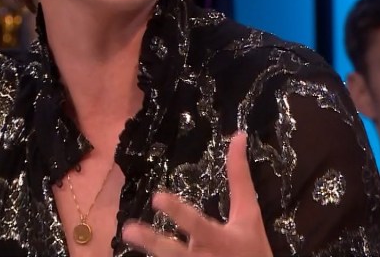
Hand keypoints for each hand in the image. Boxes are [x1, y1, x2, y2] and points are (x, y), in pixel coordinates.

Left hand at [122, 132, 271, 255]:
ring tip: (126, 235)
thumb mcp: (249, 214)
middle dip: (152, 242)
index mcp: (222, 240)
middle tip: (128, 231)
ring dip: (148, 250)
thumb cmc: (253, 246)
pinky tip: (138, 256)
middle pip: (174, 252)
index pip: (197, 224)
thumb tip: (238, 135)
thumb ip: (240, 177)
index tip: (157, 197)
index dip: (178, 212)